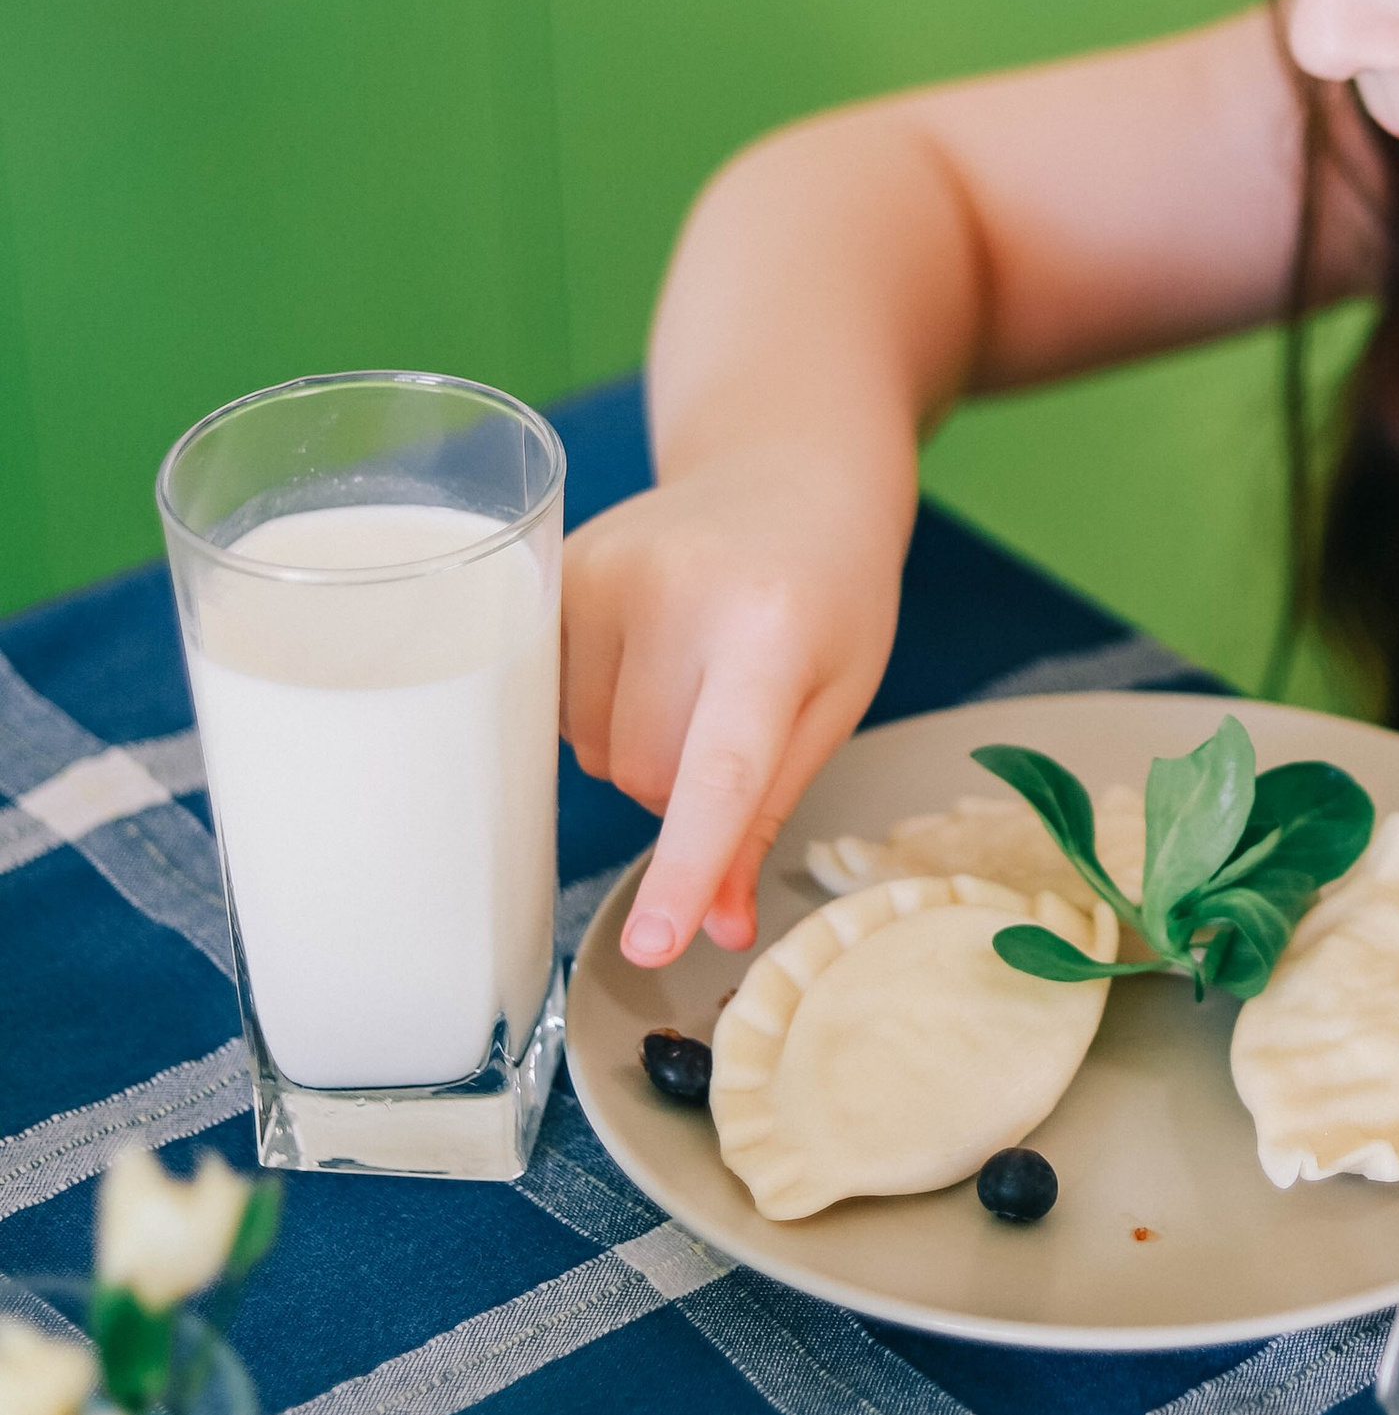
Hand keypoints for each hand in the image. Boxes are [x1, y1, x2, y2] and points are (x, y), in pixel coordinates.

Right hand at [562, 443, 904, 967]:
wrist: (788, 470)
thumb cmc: (829, 594)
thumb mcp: (834, 701)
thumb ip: (771, 813)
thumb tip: (719, 927)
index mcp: (772, 629)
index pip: (720, 773)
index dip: (686, 865)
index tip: (652, 945)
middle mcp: (678, 593)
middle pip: (643, 777)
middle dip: (682, 782)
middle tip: (730, 708)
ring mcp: (603, 573)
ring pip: (590, 749)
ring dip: (633, 742)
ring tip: (685, 669)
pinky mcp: (554, 570)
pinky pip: (549, 701)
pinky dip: (592, 705)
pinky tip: (638, 652)